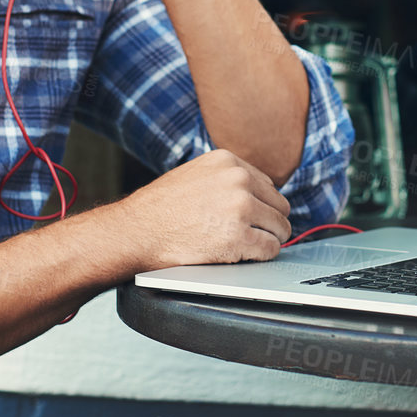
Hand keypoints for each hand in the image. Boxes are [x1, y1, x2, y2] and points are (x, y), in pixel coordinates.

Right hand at [105, 149, 291, 272]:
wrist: (135, 232)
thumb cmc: (160, 209)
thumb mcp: (195, 174)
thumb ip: (225, 179)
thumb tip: (255, 193)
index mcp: (228, 161)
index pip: (268, 185)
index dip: (261, 206)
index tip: (253, 218)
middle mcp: (238, 179)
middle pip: (280, 206)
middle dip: (269, 223)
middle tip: (253, 235)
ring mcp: (240, 207)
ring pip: (280, 228)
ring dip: (268, 240)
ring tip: (247, 246)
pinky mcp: (238, 237)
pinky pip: (270, 249)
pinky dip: (262, 256)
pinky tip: (245, 256)